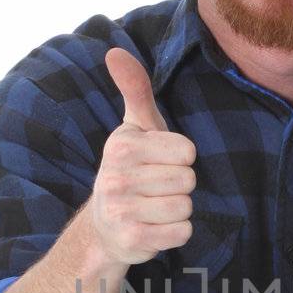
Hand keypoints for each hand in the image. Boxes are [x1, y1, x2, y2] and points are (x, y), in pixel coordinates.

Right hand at [90, 48, 195, 267]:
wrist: (104, 224)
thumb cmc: (131, 169)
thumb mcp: (134, 128)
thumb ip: (135, 90)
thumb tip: (115, 52)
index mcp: (123, 147)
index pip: (187, 152)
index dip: (180, 158)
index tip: (158, 163)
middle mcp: (117, 177)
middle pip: (188, 180)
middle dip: (179, 186)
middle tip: (156, 188)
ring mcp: (122, 211)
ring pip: (186, 207)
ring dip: (178, 210)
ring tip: (155, 207)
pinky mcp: (133, 240)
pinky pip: (182, 232)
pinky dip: (176, 232)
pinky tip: (156, 227)